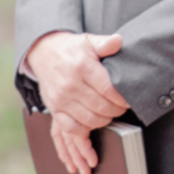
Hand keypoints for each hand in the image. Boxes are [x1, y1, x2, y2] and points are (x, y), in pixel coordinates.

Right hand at [26, 31, 128, 173]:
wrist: (44, 52)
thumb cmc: (72, 48)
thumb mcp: (89, 41)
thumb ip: (106, 43)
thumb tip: (119, 40)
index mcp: (82, 67)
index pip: (108, 89)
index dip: (122, 98)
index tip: (129, 100)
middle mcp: (70, 85)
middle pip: (100, 107)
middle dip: (116, 111)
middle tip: (122, 109)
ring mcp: (61, 99)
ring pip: (88, 120)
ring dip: (104, 122)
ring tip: (111, 116)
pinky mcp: (55, 109)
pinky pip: (70, 128)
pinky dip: (83, 133)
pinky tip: (92, 129)